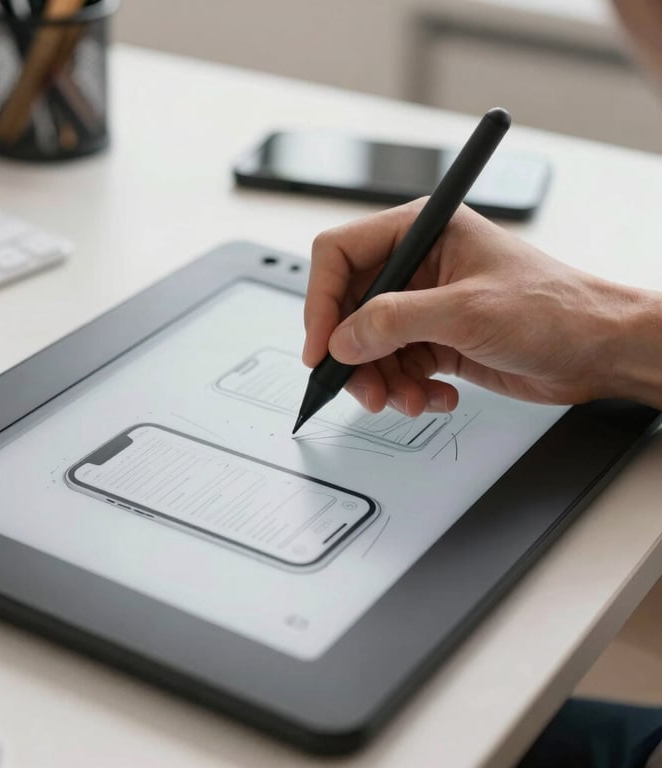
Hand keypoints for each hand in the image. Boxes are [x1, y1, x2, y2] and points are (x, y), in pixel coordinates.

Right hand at [302, 201, 660, 415]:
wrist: (597, 350)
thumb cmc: (555, 309)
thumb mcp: (467, 311)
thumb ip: (395, 322)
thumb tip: (342, 340)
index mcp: (422, 231)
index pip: (341, 255)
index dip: (321, 300)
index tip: (320, 346)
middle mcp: (417, 267)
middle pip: (350, 309)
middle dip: (354, 355)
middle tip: (366, 389)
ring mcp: (424, 306)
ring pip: (369, 346)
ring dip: (382, 380)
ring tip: (409, 400)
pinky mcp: (434, 340)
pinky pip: (396, 368)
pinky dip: (408, 389)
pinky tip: (437, 396)